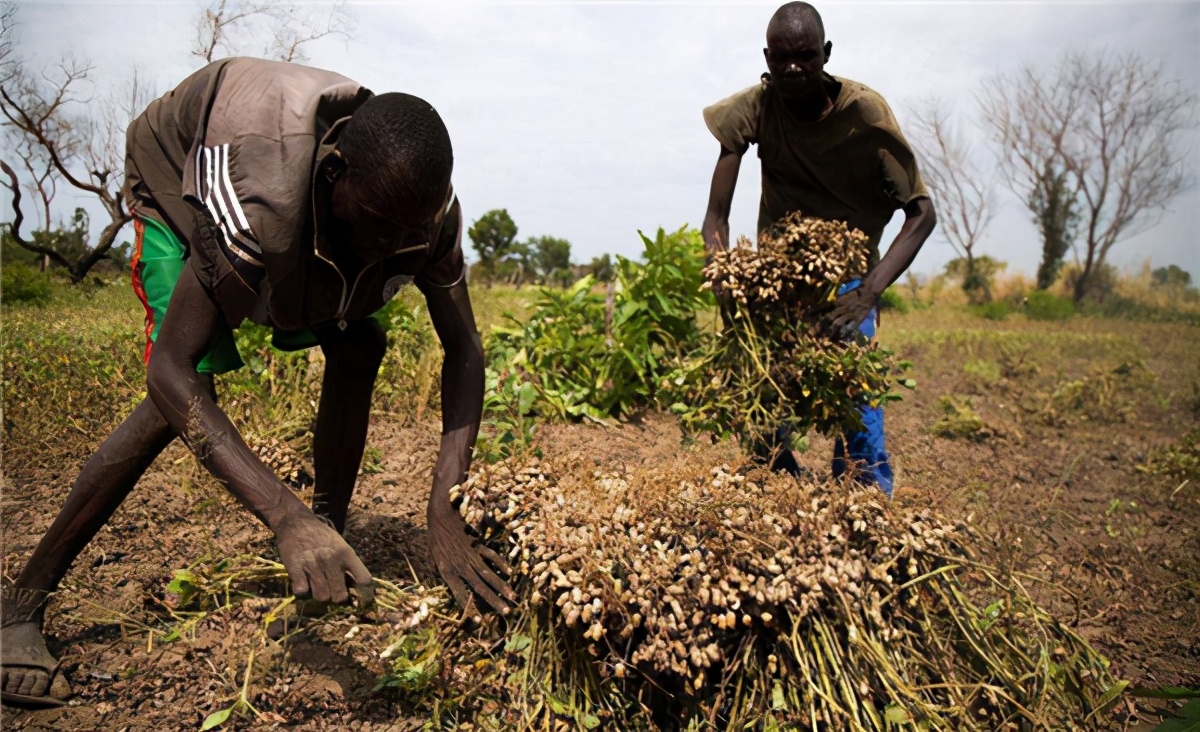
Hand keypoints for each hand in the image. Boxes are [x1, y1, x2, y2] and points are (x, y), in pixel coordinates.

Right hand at [273, 511, 374, 608]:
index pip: (364, 579)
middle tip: (332, 591)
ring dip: (319, 595)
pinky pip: (302, 592)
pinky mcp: (295, 568)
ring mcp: (313, 564)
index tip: (363, 604)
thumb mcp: (341, 546)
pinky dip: (302, 591)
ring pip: (321, 597)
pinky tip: (303, 582)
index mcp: (347, 554)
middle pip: (340, 596)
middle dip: (337, 598)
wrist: (296, 522)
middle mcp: (332, 560)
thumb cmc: (322, 537)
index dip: (366, 596)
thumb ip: (348, 566)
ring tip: (316, 584)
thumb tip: (357, 591)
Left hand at [428, 499, 515, 616]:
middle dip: (494, 601)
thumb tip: (455, 585)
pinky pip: (491, 557)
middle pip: (480, 587)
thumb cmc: (435, 538)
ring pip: (489, 574)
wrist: (441, 516)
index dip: (470, 608)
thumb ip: (445, 572)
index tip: (480, 621)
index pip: (460, 594)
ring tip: (512, 597)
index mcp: (447, 572)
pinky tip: (509, 573)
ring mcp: (471, 557)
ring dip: (501, 587)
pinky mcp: (477, 546)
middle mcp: (461, 567)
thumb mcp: (434, 558)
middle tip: (507, 612)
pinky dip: (500, 565)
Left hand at [819, 287, 875, 342]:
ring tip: (825, 338)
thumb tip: (820, 310)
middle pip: (828, 318)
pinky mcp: (858, 320)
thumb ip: (832, 304)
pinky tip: (839, 339)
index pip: (822, 308)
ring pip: (837, 325)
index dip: (814, 313)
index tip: (806, 318)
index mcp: (837, 301)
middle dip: (820, 326)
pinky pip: (849, 329)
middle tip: (814, 334)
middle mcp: (842, 308)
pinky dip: (844, 334)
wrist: (868, 292)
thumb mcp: (841, 297)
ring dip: (830, 332)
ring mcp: (850, 314)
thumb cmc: (853, 294)